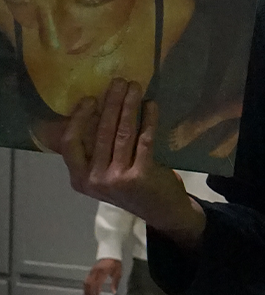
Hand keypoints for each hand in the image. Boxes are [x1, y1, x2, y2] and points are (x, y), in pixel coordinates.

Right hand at [60, 78, 205, 249]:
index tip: (90, 99)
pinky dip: (148, 119)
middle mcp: (95, 180)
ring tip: (135, 87)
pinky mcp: (140, 175)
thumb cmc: (133, 188)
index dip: (79, 119)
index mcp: (81, 179)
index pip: (70, 144)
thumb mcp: (106, 174)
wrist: (163, 212)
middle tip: (119, 82)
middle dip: (110, 103)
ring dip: (129, 106)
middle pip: (100, 132)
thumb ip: (97, 152)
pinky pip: (144, 139)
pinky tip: (151, 105)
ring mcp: (117, 179)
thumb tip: (98, 109)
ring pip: (122, 133)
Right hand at [83, 259, 121, 294]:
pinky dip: (85, 286)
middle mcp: (96, 272)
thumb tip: (114, 292)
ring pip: (86, 282)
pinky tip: (86, 291)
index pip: (97, 285)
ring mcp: (92, 271)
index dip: (95, 293)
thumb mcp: (118, 273)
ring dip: (86, 291)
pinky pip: (86, 279)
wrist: (110, 253)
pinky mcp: (91, 271)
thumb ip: (115, 283)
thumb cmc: (115, 264)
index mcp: (103, 273)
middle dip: (89, 294)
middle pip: (90, 285)